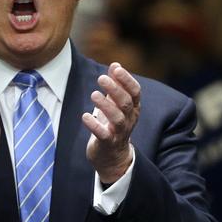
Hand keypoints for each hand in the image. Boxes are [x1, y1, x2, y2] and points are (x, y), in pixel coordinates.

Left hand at [82, 62, 139, 183]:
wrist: (112, 156)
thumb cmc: (113, 124)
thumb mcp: (115, 104)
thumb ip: (116, 85)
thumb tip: (115, 64)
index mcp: (133, 108)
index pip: (135, 92)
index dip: (127, 80)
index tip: (116, 69)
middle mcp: (129, 120)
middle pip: (126, 103)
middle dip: (115, 90)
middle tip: (101, 78)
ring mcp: (119, 133)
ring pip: (118, 119)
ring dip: (106, 106)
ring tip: (94, 94)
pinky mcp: (108, 144)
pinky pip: (104, 135)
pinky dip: (95, 125)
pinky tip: (86, 116)